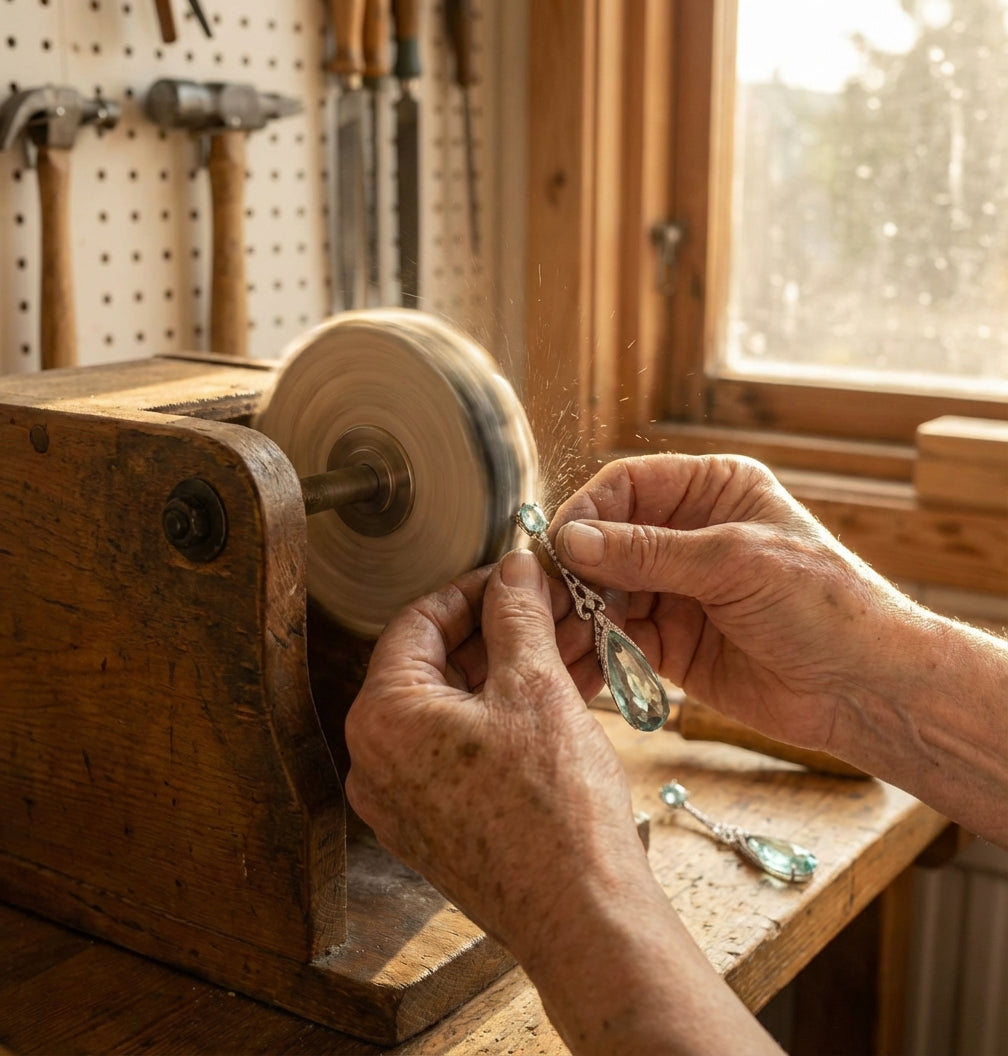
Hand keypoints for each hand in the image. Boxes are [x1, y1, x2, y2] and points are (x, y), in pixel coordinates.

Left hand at [345, 546, 783, 1053]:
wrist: (584, 918)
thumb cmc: (555, 812)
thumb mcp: (536, 687)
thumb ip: (516, 614)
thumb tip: (512, 568)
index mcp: (383, 719)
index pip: (416, 623)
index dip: (472, 589)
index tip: (512, 574)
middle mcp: (378, 762)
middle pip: (438, 665)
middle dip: (500, 629)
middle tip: (548, 604)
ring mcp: (406, 799)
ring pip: (458, 707)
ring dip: (512, 669)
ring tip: (567, 639)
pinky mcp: (439, 825)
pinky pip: (467, 748)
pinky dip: (508, 715)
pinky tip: (562, 687)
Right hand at [550, 454, 914, 752]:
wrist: (864, 689)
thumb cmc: (823, 605)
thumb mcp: (734, 563)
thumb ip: (648, 552)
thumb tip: (570, 540)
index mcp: (712, 491)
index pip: (628, 486)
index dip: (587, 512)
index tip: (557, 546)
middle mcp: (688, 535)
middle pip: (606, 541)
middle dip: (574, 570)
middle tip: (542, 599)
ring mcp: (677, 590)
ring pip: (604, 592)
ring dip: (576, 614)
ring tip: (551, 637)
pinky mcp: (670, 642)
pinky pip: (617, 638)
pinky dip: (594, 649)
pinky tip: (574, 662)